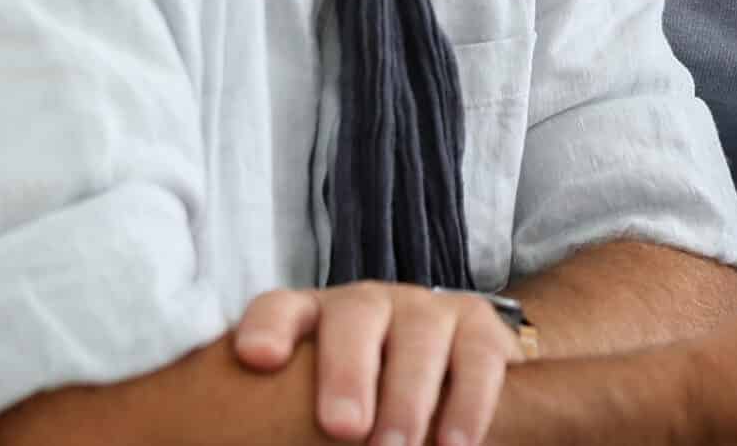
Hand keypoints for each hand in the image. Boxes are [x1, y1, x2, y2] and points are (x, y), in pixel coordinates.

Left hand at [230, 281, 518, 445]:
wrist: (445, 374)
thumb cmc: (363, 400)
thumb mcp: (319, 404)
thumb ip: (286, 417)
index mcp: (316, 320)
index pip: (282, 308)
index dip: (268, 327)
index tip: (257, 358)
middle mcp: (369, 304)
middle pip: (354, 319)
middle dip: (348, 372)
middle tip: (342, 428)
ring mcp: (427, 309)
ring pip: (419, 336)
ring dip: (407, 396)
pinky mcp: (479, 325)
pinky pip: (477, 358)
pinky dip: (466, 405)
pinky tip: (453, 445)